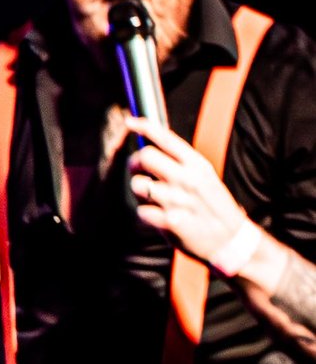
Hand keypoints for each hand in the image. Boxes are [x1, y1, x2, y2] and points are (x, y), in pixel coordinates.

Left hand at [120, 115, 263, 275]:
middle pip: (145, 156)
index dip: (145, 126)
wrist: (232, 242)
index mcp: (198, 165)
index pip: (166, 138)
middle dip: (135, 163)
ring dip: (139, 192)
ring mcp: (178, 200)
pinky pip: (142, 211)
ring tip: (152, 198)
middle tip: (139, 171)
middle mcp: (187, 179)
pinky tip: (158, 217)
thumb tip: (150, 146)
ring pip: (139, 185)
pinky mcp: (171, 222)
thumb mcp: (206, 178)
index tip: (131, 121)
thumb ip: (182, 162)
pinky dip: (145, 214)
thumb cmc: (214, 207)